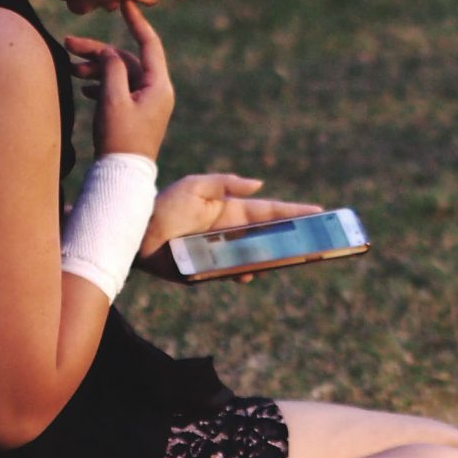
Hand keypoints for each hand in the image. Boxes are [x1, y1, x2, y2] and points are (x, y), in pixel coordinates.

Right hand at [66, 0, 174, 161]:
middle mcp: (157, 91)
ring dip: (95, 68)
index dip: (136, 21)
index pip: (148, 43)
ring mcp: (146, 103)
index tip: (124, 3)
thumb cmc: (119, 140)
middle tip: (69, 45)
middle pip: (126, 59)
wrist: (122, 177)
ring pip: (119, 74)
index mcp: (159, 86)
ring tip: (70, 68)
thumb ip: (111, 69)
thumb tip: (108, 51)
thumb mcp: (112, 99)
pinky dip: (101, 84)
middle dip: (97, 51)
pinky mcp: (136, 113)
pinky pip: (119, 89)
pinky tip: (83, 86)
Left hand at [136, 172, 322, 274]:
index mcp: (230, 210)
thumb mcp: (195, 186)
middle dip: (294, 238)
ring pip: (256, 257)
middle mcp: (230, 233)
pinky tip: (251, 271)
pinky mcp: (210, 271)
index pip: (269, 211)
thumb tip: (259, 184)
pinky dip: (244, 272)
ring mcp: (222, 253)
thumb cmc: (163, 206)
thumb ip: (226, 183)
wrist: (136, 233)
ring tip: (293, 255)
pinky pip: (234, 274)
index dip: (293, 212)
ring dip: (273, 257)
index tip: (319, 212)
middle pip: (270, 236)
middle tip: (320, 240)